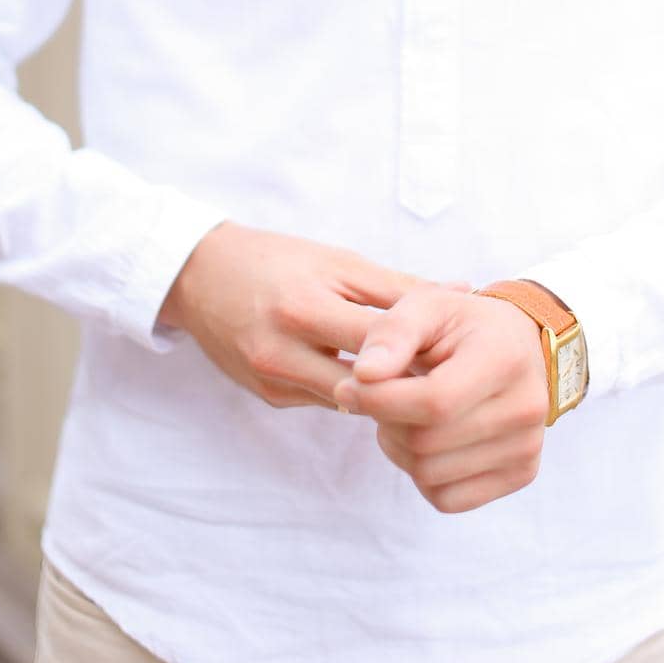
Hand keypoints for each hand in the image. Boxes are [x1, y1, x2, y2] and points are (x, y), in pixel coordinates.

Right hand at [157, 220, 473, 412]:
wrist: (199, 275)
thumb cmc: (277, 259)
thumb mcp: (338, 262)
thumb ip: (400, 285)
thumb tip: (464, 292)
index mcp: (303, 308)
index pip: (378, 344)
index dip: (423, 349)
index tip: (461, 350)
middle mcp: (282, 353)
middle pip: (366, 385)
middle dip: (408, 381)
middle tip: (452, 375)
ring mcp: (273, 382)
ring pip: (349, 402)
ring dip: (384, 392)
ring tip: (424, 378)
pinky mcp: (269, 399)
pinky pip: (326, 402)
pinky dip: (354, 392)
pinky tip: (379, 380)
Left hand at [330, 286, 550, 512]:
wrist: (518, 345)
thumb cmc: (464, 323)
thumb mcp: (427, 306)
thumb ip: (392, 333)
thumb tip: (363, 374)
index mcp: (504, 359)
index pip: (434, 402)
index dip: (379, 400)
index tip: (347, 386)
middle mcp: (526, 408)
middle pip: (426, 443)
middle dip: (385, 421)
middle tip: (378, 396)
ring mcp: (527, 447)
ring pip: (430, 475)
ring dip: (398, 447)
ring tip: (403, 413)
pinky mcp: (522, 474)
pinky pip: (447, 499)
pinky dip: (422, 475)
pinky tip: (426, 438)